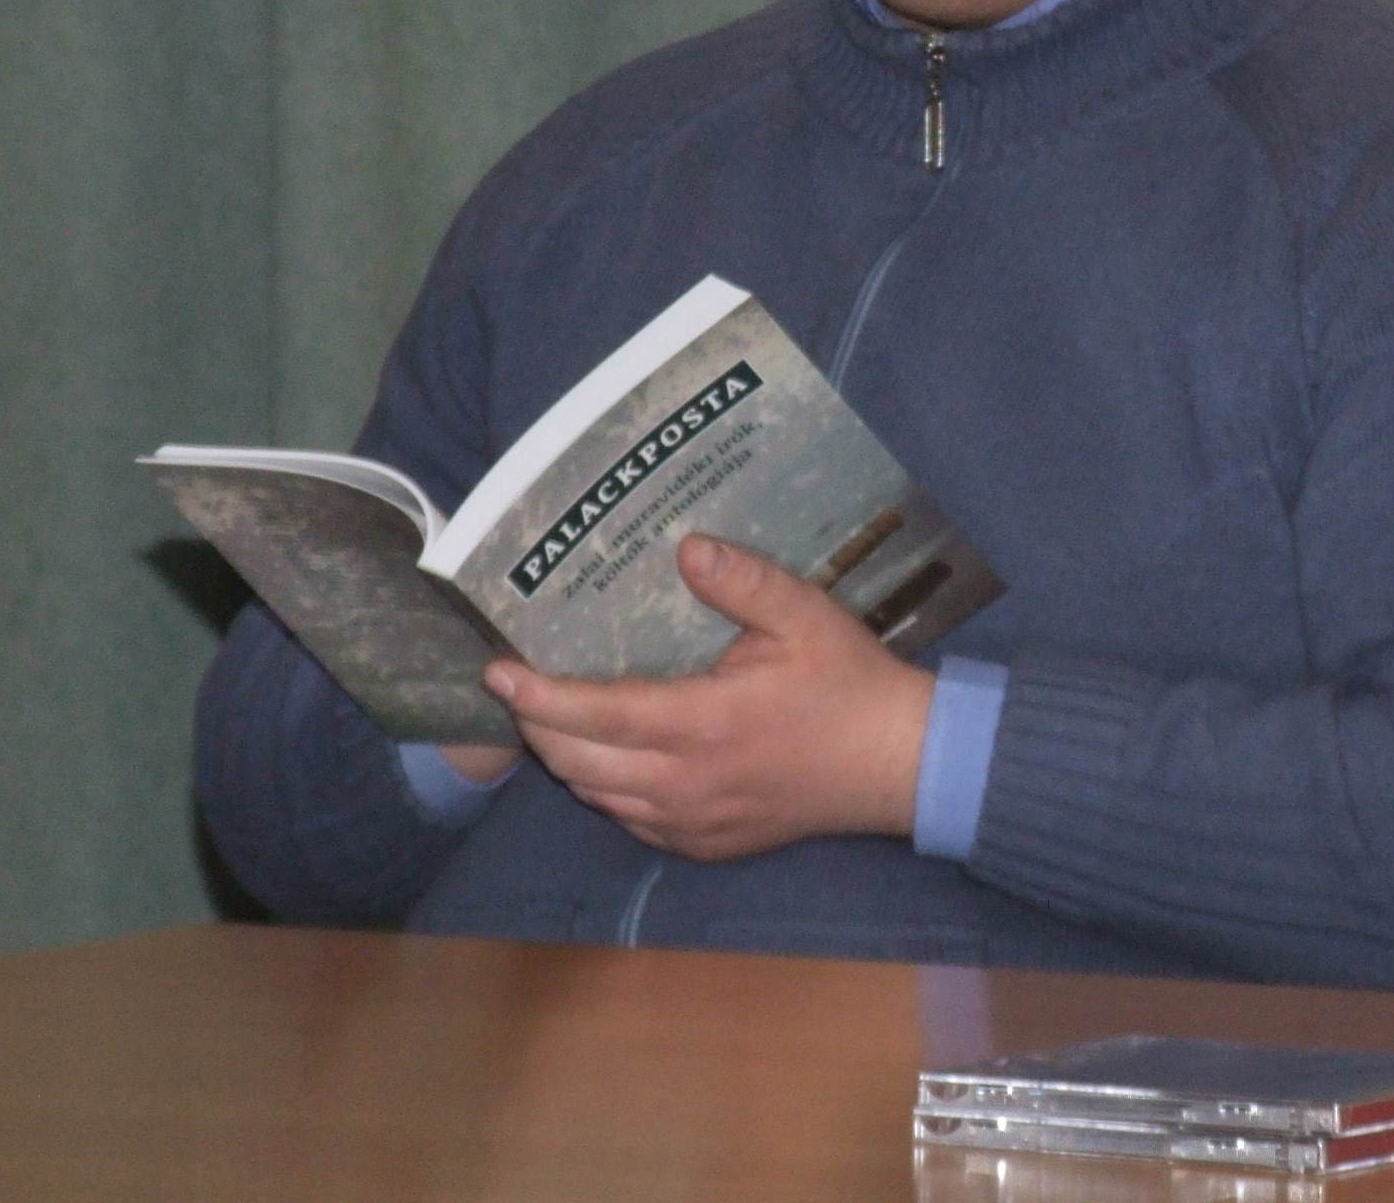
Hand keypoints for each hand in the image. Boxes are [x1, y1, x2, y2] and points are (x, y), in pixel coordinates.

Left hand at [480, 534, 936, 860]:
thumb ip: (743, 581)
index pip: (594, 714)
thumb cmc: (850, 685)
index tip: (496, 671)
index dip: (536, 696)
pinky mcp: (706, 844)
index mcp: (702, 724)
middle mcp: (685, 783)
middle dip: (537, 726)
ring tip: (557, 716)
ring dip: (569, 758)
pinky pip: (632, 820)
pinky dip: (607, 788)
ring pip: (597, 797)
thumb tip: (685, 548)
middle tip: (521, 686)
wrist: (897, 766)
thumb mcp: (805, 615)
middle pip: (577, 763)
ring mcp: (693, 822)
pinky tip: (614, 757)